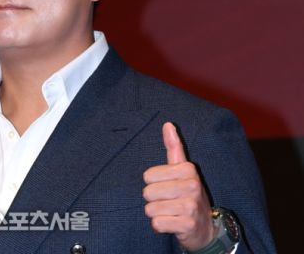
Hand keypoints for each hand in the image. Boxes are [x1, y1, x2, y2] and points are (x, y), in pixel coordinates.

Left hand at [143, 122, 214, 250]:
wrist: (204, 227)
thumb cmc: (188, 194)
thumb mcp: (182, 170)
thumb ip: (174, 147)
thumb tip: (167, 124)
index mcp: (188, 169)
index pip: (147, 176)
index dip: (153, 183)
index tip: (168, 185)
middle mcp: (192, 186)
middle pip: (147, 192)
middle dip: (154, 200)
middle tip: (169, 201)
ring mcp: (191, 206)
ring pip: (150, 209)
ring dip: (157, 213)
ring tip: (171, 212)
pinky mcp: (187, 225)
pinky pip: (157, 224)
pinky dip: (160, 226)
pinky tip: (172, 224)